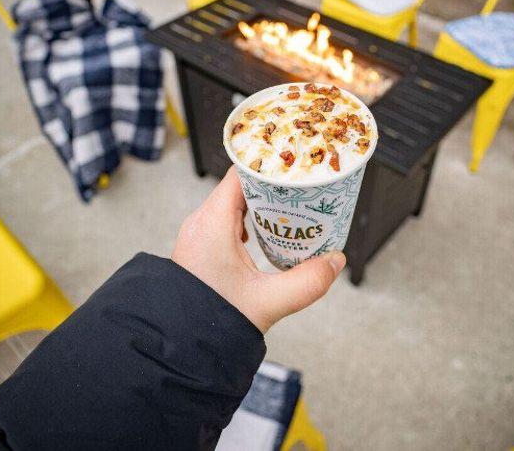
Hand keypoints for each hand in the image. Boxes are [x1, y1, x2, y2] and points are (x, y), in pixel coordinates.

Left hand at [172, 167, 345, 332]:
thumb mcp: (267, 302)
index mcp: (211, 224)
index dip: (272, 166)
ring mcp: (201, 235)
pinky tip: (277, 232)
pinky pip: (232, 221)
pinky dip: (256, 220)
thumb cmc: (209, 321)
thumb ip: (307, 282)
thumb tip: (335, 261)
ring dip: (268, 204)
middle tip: (308, 188)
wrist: (178, 347)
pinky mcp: (204, 248)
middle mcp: (202, 223)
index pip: (242, 173)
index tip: (299, 167)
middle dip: (277, 185)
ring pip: (238, 203)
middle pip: (243, 185)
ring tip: (298, 209)